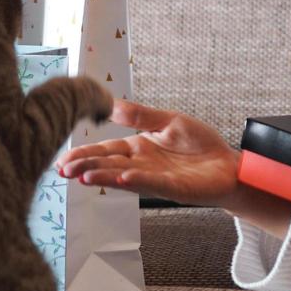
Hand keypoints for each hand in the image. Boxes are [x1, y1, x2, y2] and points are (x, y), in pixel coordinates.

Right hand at [55, 99, 239, 205]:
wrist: (228, 165)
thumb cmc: (201, 146)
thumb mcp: (169, 121)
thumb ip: (140, 115)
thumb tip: (112, 103)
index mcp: (139, 147)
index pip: (107, 150)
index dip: (85, 153)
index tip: (63, 158)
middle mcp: (142, 164)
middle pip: (109, 165)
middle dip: (86, 166)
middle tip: (63, 169)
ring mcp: (156, 177)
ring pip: (124, 176)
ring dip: (104, 176)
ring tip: (83, 176)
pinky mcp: (174, 187)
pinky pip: (152, 183)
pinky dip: (136, 180)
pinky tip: (122, 178)